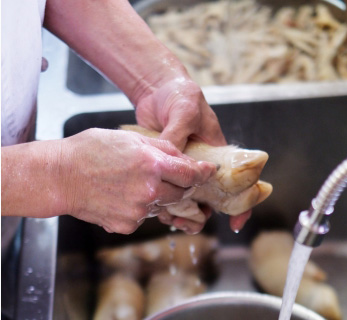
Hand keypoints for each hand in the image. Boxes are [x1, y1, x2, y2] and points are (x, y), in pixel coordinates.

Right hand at [60, 128, 215, 233]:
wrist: (60, 176)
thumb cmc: (91, 151)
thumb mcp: (131, 138)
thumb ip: (163, 149)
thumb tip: (183, 157)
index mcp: (153, 166)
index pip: (191, 175)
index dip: (203, 173)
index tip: (208, 171)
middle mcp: (150, 191)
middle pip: (182, 193)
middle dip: (182, 184)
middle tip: (173, 175)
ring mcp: (138, 211)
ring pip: (163, 205)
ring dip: (160, 195)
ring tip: (136, 182)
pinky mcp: (127, 225)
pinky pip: (145, 216)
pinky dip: (141, 206)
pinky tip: (123, 194)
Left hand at [134, 77, 250, 233]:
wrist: (156, 89)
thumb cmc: (181, 96)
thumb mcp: (185, 113)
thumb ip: (178, 137)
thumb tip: (169, 164)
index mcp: (217, 153)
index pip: (237, 182)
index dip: (241, 205)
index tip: (235, 224)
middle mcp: (201, 165)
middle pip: (209, 198)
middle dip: (201, 215)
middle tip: (187, 223)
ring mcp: (181, 167)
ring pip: (185, 197)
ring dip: (180, 212)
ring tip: (168, 219)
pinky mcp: (163, 167)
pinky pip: (165, 188)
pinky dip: (161, 200)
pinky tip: (154, 206)